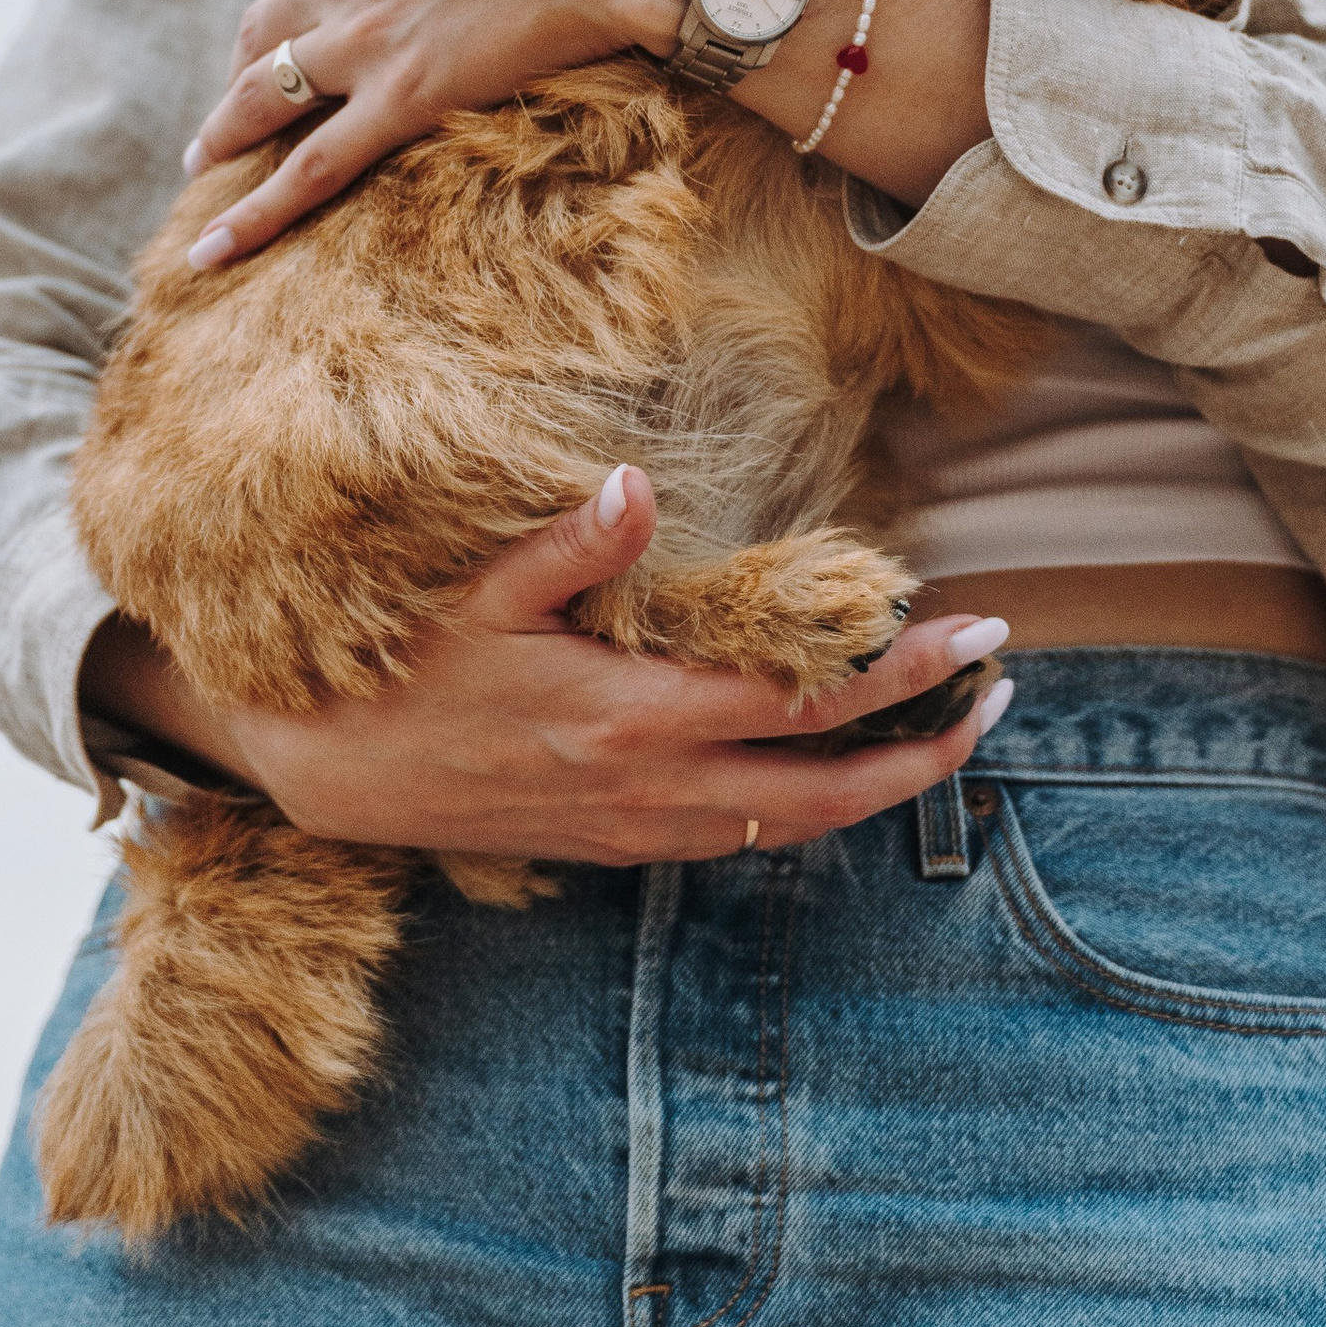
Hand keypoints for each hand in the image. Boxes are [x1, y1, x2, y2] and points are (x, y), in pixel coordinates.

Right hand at [84, 468, 1015, 864]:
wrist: (326, 773)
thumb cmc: (401, 667)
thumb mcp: (476, 595)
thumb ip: (568, 547)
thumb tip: (633, 484)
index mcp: (635, 717)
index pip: (803, 699)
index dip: (900, 671)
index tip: (977, 635)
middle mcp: (654, 787)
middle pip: (829, 789)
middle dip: (926, 746)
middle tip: (999, 693)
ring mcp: (638, 827)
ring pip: (794, 824)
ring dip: (879, 784)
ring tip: (945, 729)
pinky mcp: (617, 842)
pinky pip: (741, 837)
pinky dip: (808, 807)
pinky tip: (830, 768)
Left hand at [180, 0, 736, 266]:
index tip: (302, 6)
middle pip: (266, 22)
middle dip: (246, 56)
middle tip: (235, 88)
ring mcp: (363, 37)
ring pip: (264, 94)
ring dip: (224, 130)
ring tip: (201, 158)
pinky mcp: (400, 100)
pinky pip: (309, 167)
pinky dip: (254, 211)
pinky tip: (211, 248)